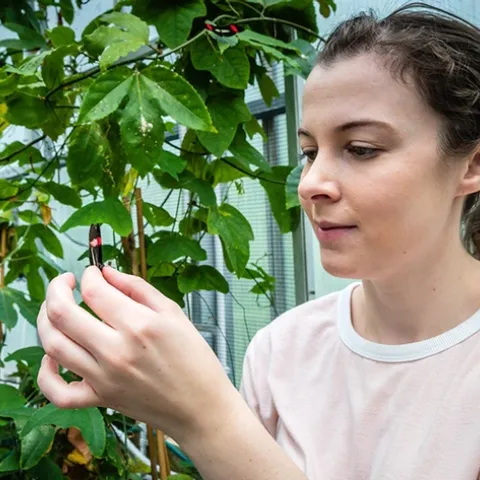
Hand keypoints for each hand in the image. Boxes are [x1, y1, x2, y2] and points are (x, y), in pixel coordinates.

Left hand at [36, 266, 238, 443]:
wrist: (200, 406)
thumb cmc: (194, 358)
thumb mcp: (173, 313)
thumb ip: (137, 287)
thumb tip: (107, 272)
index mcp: (138, 325)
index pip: (94, 291)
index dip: (89, 274)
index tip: (94, 272)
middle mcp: (116, 351)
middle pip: (62, 313)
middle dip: (57, 288)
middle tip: (66, 281)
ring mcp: (104, 378)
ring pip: (54, 344)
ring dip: (46, 319)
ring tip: (56, 308)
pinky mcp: (100, 399)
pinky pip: (58, 391)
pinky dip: (45, 373)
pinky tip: (51, 356)